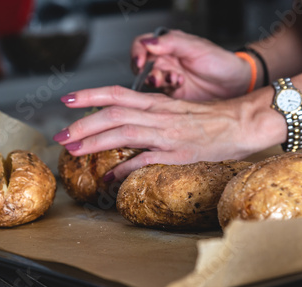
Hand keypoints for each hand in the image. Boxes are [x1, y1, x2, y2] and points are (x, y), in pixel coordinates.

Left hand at [55, 86, 270, 179]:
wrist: (240, 123)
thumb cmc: (210, 119)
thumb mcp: (176, 110)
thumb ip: (151, 115)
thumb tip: (126, 126)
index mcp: (156, 103)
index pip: (116, 93)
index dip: (89, 95)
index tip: (67, 99)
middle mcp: (158, 114)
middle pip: (113, 113)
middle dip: (82, 123)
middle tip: (61, 136)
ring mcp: (167, 133)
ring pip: (123, 132)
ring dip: (95, 141)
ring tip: (74, 150)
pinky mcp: (178, 152)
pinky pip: (145, 159)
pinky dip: (124, 168)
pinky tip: (109, 178)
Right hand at [131, 30, 250, 100]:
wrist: (235, 84)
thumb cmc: (220, 62)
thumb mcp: (196, 47)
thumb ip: (171, 42)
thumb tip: (148, 43)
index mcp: (169, 44)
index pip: (143, 44)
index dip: (137, 52)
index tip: (140, 61)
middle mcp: (166, 60)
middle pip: (142, 64)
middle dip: (146, 71)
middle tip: (158, 76)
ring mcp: (168, 77)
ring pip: (149, 80)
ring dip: (158, 81)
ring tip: (176, 80)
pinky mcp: (173, 94)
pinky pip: (159, 94)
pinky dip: (166, 91)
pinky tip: (179, 86)